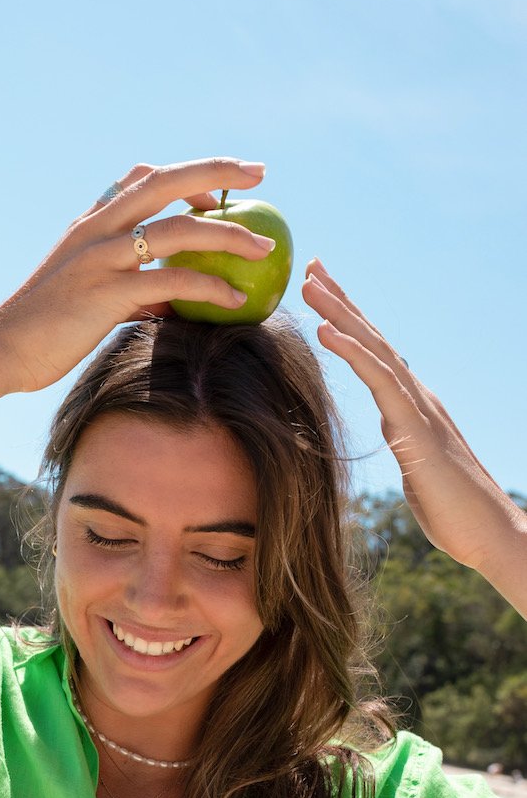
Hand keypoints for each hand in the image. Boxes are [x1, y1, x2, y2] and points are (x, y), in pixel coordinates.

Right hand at [0, 157, 271, 393]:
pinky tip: (234, 299)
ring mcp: (102, 258)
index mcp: (91, 223)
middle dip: (218, 171)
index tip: (218, 190)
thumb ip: (130, 286)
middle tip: (260, 172)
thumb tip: (169, 297)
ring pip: (178, 229)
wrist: (3, 350)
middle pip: (167, 182)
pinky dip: (209, 286)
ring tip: (264, 247)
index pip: (142, 179)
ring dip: (229, 234)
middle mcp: (97, 229)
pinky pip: (172, 281)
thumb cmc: (45, 330)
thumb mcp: (89, 295)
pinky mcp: (107, 293)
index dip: (185, 176)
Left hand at [302, 258, 526, 610]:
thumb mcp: (417, 466)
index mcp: (410, 406)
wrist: (487, 533)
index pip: (374, 352)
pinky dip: (350, 350)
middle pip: (371, 338)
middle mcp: (415, 396)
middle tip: (309, 263)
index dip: (348, 319)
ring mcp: (417, 407)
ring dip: (339, 312)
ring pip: (373, 348)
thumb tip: (394, 431)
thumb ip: (405, 441)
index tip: (320, 289)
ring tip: (310, 282)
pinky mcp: (415, 427)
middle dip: (340, 299)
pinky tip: (324, 329)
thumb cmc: (453, 510)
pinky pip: (378, 380)